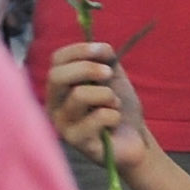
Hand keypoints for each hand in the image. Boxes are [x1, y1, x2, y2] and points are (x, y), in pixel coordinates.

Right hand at [43, 41, 151, 165]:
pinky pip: (98, 117)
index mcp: (60, 87)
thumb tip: (101, 48)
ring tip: (114, 104)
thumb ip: (105, 60)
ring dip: (107, 95)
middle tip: (110, 74)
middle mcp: (54, 105)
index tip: (104, 50)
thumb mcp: (113, 78)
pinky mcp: (77, 142)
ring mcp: (63, 125)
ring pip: (79, 95)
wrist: (134, 140)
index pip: (57, 60)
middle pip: (57, 76)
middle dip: (88, 69)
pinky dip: (114, 114)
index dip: (80, 50)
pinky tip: (115, 122)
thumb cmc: (118, 108)